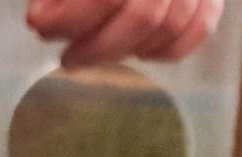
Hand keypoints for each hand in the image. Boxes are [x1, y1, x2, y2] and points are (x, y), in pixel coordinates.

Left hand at [26, 0, 223, 67]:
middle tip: (69, 57)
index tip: (39, 27)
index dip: (70, 17)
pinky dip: (170, 49)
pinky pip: (201, 27)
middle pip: (143, 14)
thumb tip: (43, 17)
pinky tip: (139, 54)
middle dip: (99, 46)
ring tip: (96, 54)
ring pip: (171, 25)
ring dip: (127, 50)